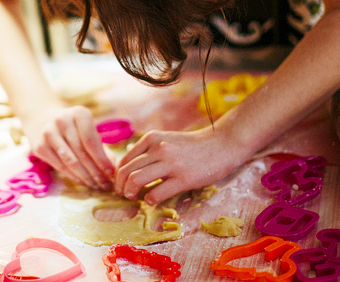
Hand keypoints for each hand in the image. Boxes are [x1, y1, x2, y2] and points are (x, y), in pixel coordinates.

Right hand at [25, 105, 115, 189]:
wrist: (41, 118)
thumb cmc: (72, 127)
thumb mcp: (87, 129)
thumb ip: (101, 147)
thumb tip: (113, 169)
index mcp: (78, 113)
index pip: (91, 141)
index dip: (102, 160)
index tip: (111, 173)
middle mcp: (62, 121)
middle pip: (82, 152)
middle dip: (96, 172)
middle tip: (105, 184)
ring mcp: (48, 133)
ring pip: (70, 161)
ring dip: (85, 177)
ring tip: (95, 185)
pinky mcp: (39, 147)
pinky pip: (60, 166)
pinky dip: (73, 176)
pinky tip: (82, 181)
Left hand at [113, 126, 244, 204]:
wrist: (220, 145)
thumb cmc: (191, 146)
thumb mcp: (165, 140)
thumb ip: (147, 151)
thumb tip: (125, 168)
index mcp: (151, 139)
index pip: (124, 160)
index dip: (118, 176)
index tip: (122, 184)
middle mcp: (158, 149)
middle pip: (126, 171)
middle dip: (121, 187)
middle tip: (125, 194)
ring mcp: (171, 163)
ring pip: (136, 181)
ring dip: (131, 193)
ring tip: (136, 197)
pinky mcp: (183, 179)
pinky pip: (156, 194)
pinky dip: (149, 200)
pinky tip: (153, 200)